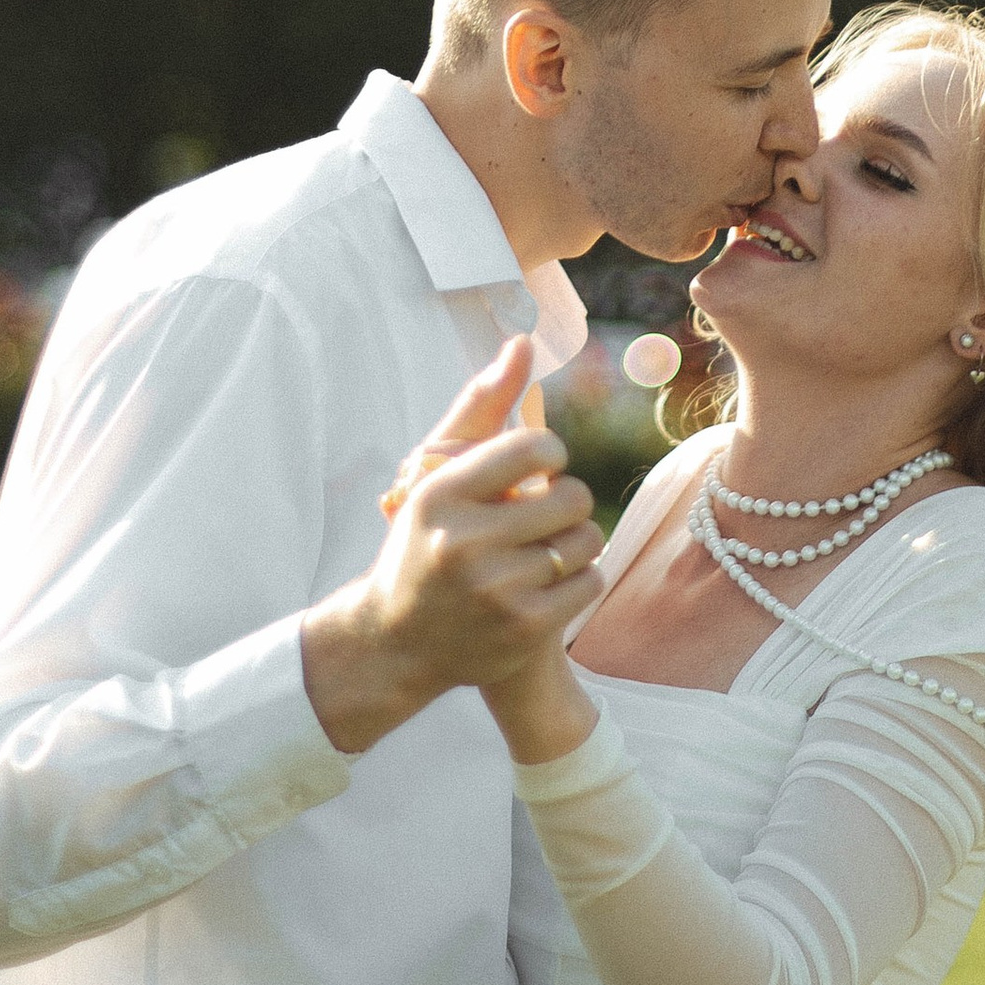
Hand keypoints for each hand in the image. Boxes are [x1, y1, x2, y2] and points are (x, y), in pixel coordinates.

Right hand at [302, 338, 604, 754]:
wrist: (394, 641)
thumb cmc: (424, 541)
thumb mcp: (436, 474)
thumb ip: (481, 407)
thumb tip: (521, 343)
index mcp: (440, 494)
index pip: (534, 447)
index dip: (550, 454)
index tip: (540, 468)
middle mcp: (464, 542)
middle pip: (572, 496)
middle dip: (567, 501)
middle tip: (544, 514)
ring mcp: (495, 591)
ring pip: (586, 541)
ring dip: (575, 542)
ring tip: (543, 550)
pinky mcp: (522, 630)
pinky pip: (590, 583)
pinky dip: (578, 580)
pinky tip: (546, 584)